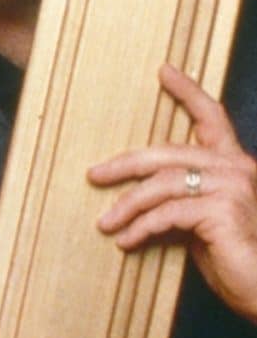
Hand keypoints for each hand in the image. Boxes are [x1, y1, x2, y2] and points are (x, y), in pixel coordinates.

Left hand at [89, 63, 256, 320]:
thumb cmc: (241, 265)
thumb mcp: (207, 228)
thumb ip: (186, 206)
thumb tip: (148, 205)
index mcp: (237, 167)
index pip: (213, 118)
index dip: (188, 92)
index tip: (164, 71)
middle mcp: (238, 169)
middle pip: (169, 153)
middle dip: (126, 163)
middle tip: (95, 174)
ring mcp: (232, 188)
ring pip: (162, 184)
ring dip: (127, 205)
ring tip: (106, 224)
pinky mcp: (222, 211)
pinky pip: (167, 213)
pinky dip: (141, 227)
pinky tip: (126, 241)